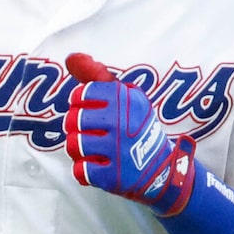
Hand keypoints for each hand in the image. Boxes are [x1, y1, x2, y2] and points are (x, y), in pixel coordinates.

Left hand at [62, 52, 195, 211]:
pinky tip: (98, 166)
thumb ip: (96, 76)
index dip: (80, 104)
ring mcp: (117, 151)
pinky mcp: (113, 176)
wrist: (162, 168)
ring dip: (79, 149)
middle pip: (72, 120)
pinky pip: (80, 170)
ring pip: (73, 145)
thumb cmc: (136, 127)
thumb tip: (71, 56)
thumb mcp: (126, 97)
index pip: (80, 95)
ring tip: (95, 149)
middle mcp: (122, 123)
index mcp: (126, 99)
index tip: (93, 111)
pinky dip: (84, 171)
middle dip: (78, 128)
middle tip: (94, 132)